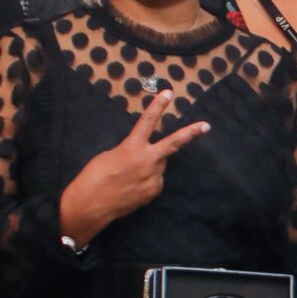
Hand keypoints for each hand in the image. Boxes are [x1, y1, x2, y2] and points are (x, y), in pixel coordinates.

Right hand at [59, 92, 210, 245]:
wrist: (91, 204)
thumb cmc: (94, 176)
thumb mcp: (110, 154)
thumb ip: (131, 150)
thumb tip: (142, 154)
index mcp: (131, 147)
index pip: (148, 120)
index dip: (158, 105)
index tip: (168, 93)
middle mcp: (147, 161)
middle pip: (173, 143)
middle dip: (191, 133)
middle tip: (206, 126)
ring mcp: (152, 178)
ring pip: (159, 165)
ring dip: (150, 165)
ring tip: (130, 175)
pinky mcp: (153, 192)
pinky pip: (155, 180)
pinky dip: (147, 180)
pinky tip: (132, 186)